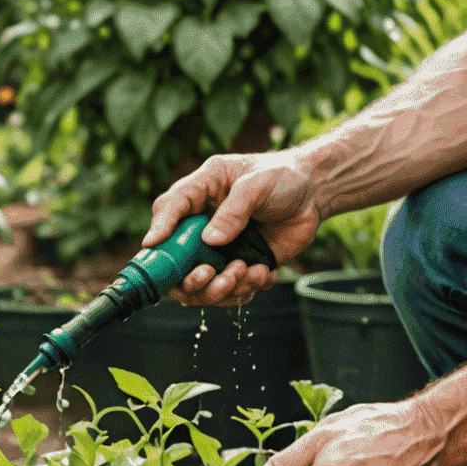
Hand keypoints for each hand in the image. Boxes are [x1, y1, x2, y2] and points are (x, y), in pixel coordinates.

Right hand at [144, 150, 323, 306]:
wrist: (314, 193)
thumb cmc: (281, 176)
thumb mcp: (257, 184)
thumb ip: (234, 210)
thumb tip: (209, 240)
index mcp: (201, 191)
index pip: (169, 208)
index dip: (158, 229)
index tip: (153, 247)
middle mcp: (204, 222)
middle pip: (176, 258)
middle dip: (190, 277)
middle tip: (211, 274)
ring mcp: (220, 247)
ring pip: (202, 282)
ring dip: (221, 287)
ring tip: (247, 272)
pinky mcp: (239, 264)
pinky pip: (232, 289)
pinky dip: (245, 289)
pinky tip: (263, 273)